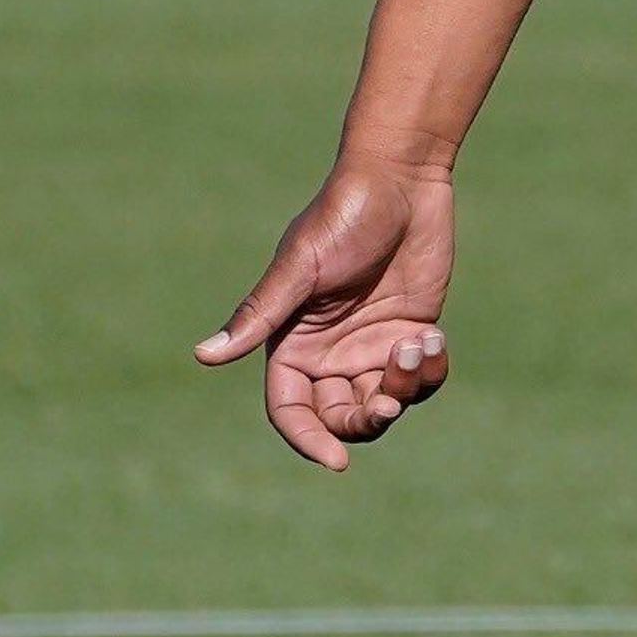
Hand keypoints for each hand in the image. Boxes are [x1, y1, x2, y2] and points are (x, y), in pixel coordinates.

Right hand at [194, 156, 454, 469]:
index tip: (337, 460)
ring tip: (417, 345)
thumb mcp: (301, 265)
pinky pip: (420, 376)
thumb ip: (260, 313)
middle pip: (339, 418)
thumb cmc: (343, 213)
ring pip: (383, 402)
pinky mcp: (410, 330)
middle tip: (388, 402)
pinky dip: (428, 370)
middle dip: (364, 421)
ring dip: (402, 390)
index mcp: (292, 340)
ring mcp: (372, 342)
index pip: (291, 410)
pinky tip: (432, 339)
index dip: (308, 440)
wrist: (401, 175)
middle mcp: (329, 350)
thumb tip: (204, 355)